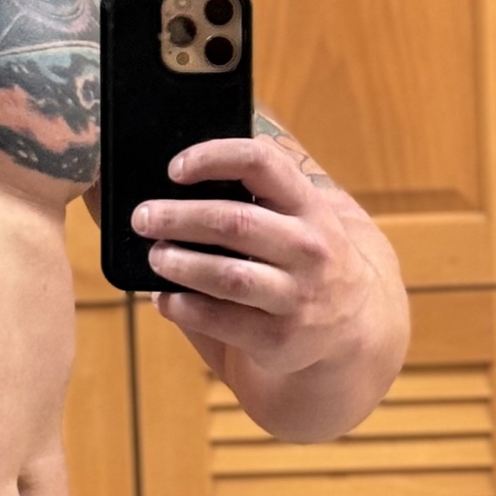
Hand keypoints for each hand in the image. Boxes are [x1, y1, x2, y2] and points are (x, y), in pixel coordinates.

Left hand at [130, 133, 396, 377]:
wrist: (353, 324)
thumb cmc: (301, 256)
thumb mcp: (298, 217)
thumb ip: (253, 195)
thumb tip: (170, 180)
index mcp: (309, 206)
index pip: (262, 163)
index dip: (212, 158)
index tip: (174, 169)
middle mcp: (309, 248)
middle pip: (233, 222)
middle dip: (178, 217)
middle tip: (142, 218)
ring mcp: (297, 296)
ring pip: (226, 276)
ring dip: (179, 263)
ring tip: (155, 256)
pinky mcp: (279, 338)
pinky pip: (220, 321)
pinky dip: (183, 308)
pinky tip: (165, 299)